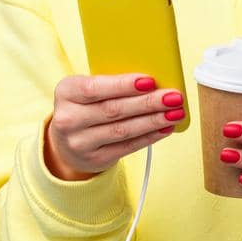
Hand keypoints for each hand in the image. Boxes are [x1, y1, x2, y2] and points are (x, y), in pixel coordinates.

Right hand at [44, 73, 183, 180]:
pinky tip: (165, 127)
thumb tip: (153, 82)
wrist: (67, 142)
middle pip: (114, 109)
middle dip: (148, 102)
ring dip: (153, 120)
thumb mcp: (88, 90)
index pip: (95, 88)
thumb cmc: (86, 106)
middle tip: (173, 97)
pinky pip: (128, 146)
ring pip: (123, 130)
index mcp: (66, 92)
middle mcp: (68, 119)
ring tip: (175, 112)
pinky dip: (149, 136)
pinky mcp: (95, 159)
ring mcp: (80, 142)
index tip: (150, 81)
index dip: (124, 85)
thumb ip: (112, 83)